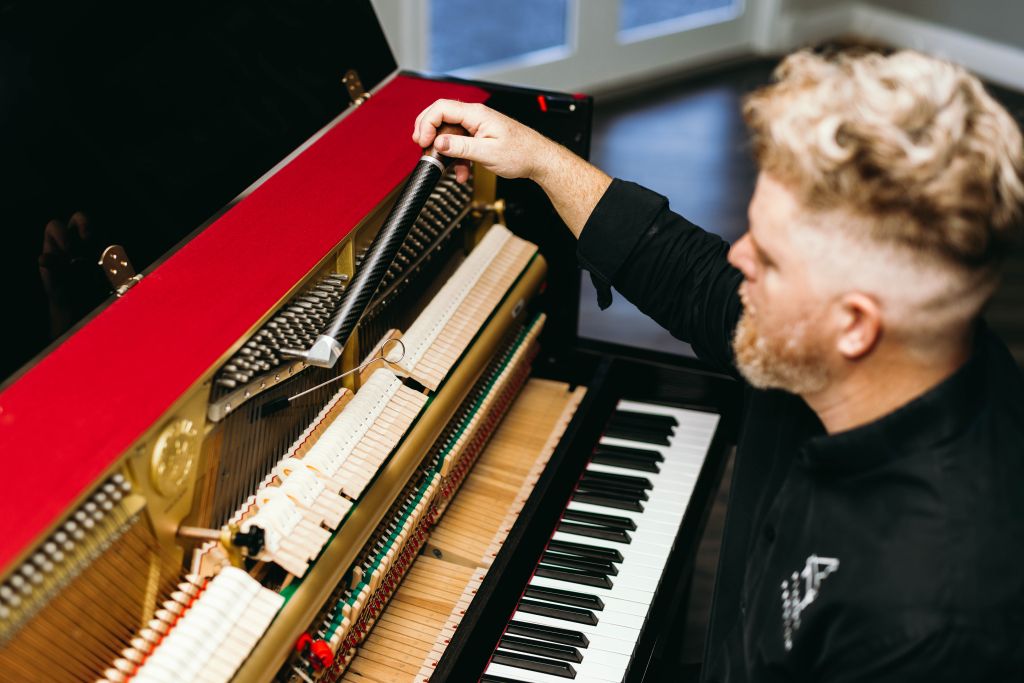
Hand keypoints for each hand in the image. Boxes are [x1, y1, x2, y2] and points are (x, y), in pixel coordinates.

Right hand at [412, 100, 553, 183]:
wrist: (538, 159)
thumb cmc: (521, 153)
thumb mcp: (487, 153)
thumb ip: (461, 148)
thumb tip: (439, 143)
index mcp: (476, 114)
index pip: (441, 108)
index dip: (427, 123)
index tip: (422, 141)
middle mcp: (475, 116)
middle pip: (441, 117)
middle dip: (429, 133)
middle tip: (423, 148)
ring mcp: (477, 126)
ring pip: (449, 133)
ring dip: (444, 151)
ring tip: (444, 167)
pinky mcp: (479, 137)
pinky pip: (460, 144)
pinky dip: (457, 158)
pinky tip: (462, 172)